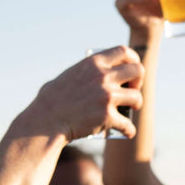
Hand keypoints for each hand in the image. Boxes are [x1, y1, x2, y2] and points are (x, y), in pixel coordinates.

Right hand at [26, 46, 142, 140]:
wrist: (45, 121)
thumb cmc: (51, 101)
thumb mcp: (69, 76)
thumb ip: (86, 72)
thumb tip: (97, 73)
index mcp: (93, 62)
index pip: (124, 51)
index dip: (133, 60)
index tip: (131, 71)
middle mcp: (103, 76)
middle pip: (138, 71)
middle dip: (139, 81)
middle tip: (132, 90)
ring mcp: (107, 96)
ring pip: (137, 98)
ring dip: (136, 105)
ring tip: (130, 110)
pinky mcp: (107, 117)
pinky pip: (128, 124)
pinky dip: (129, 130)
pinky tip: (127, 132)